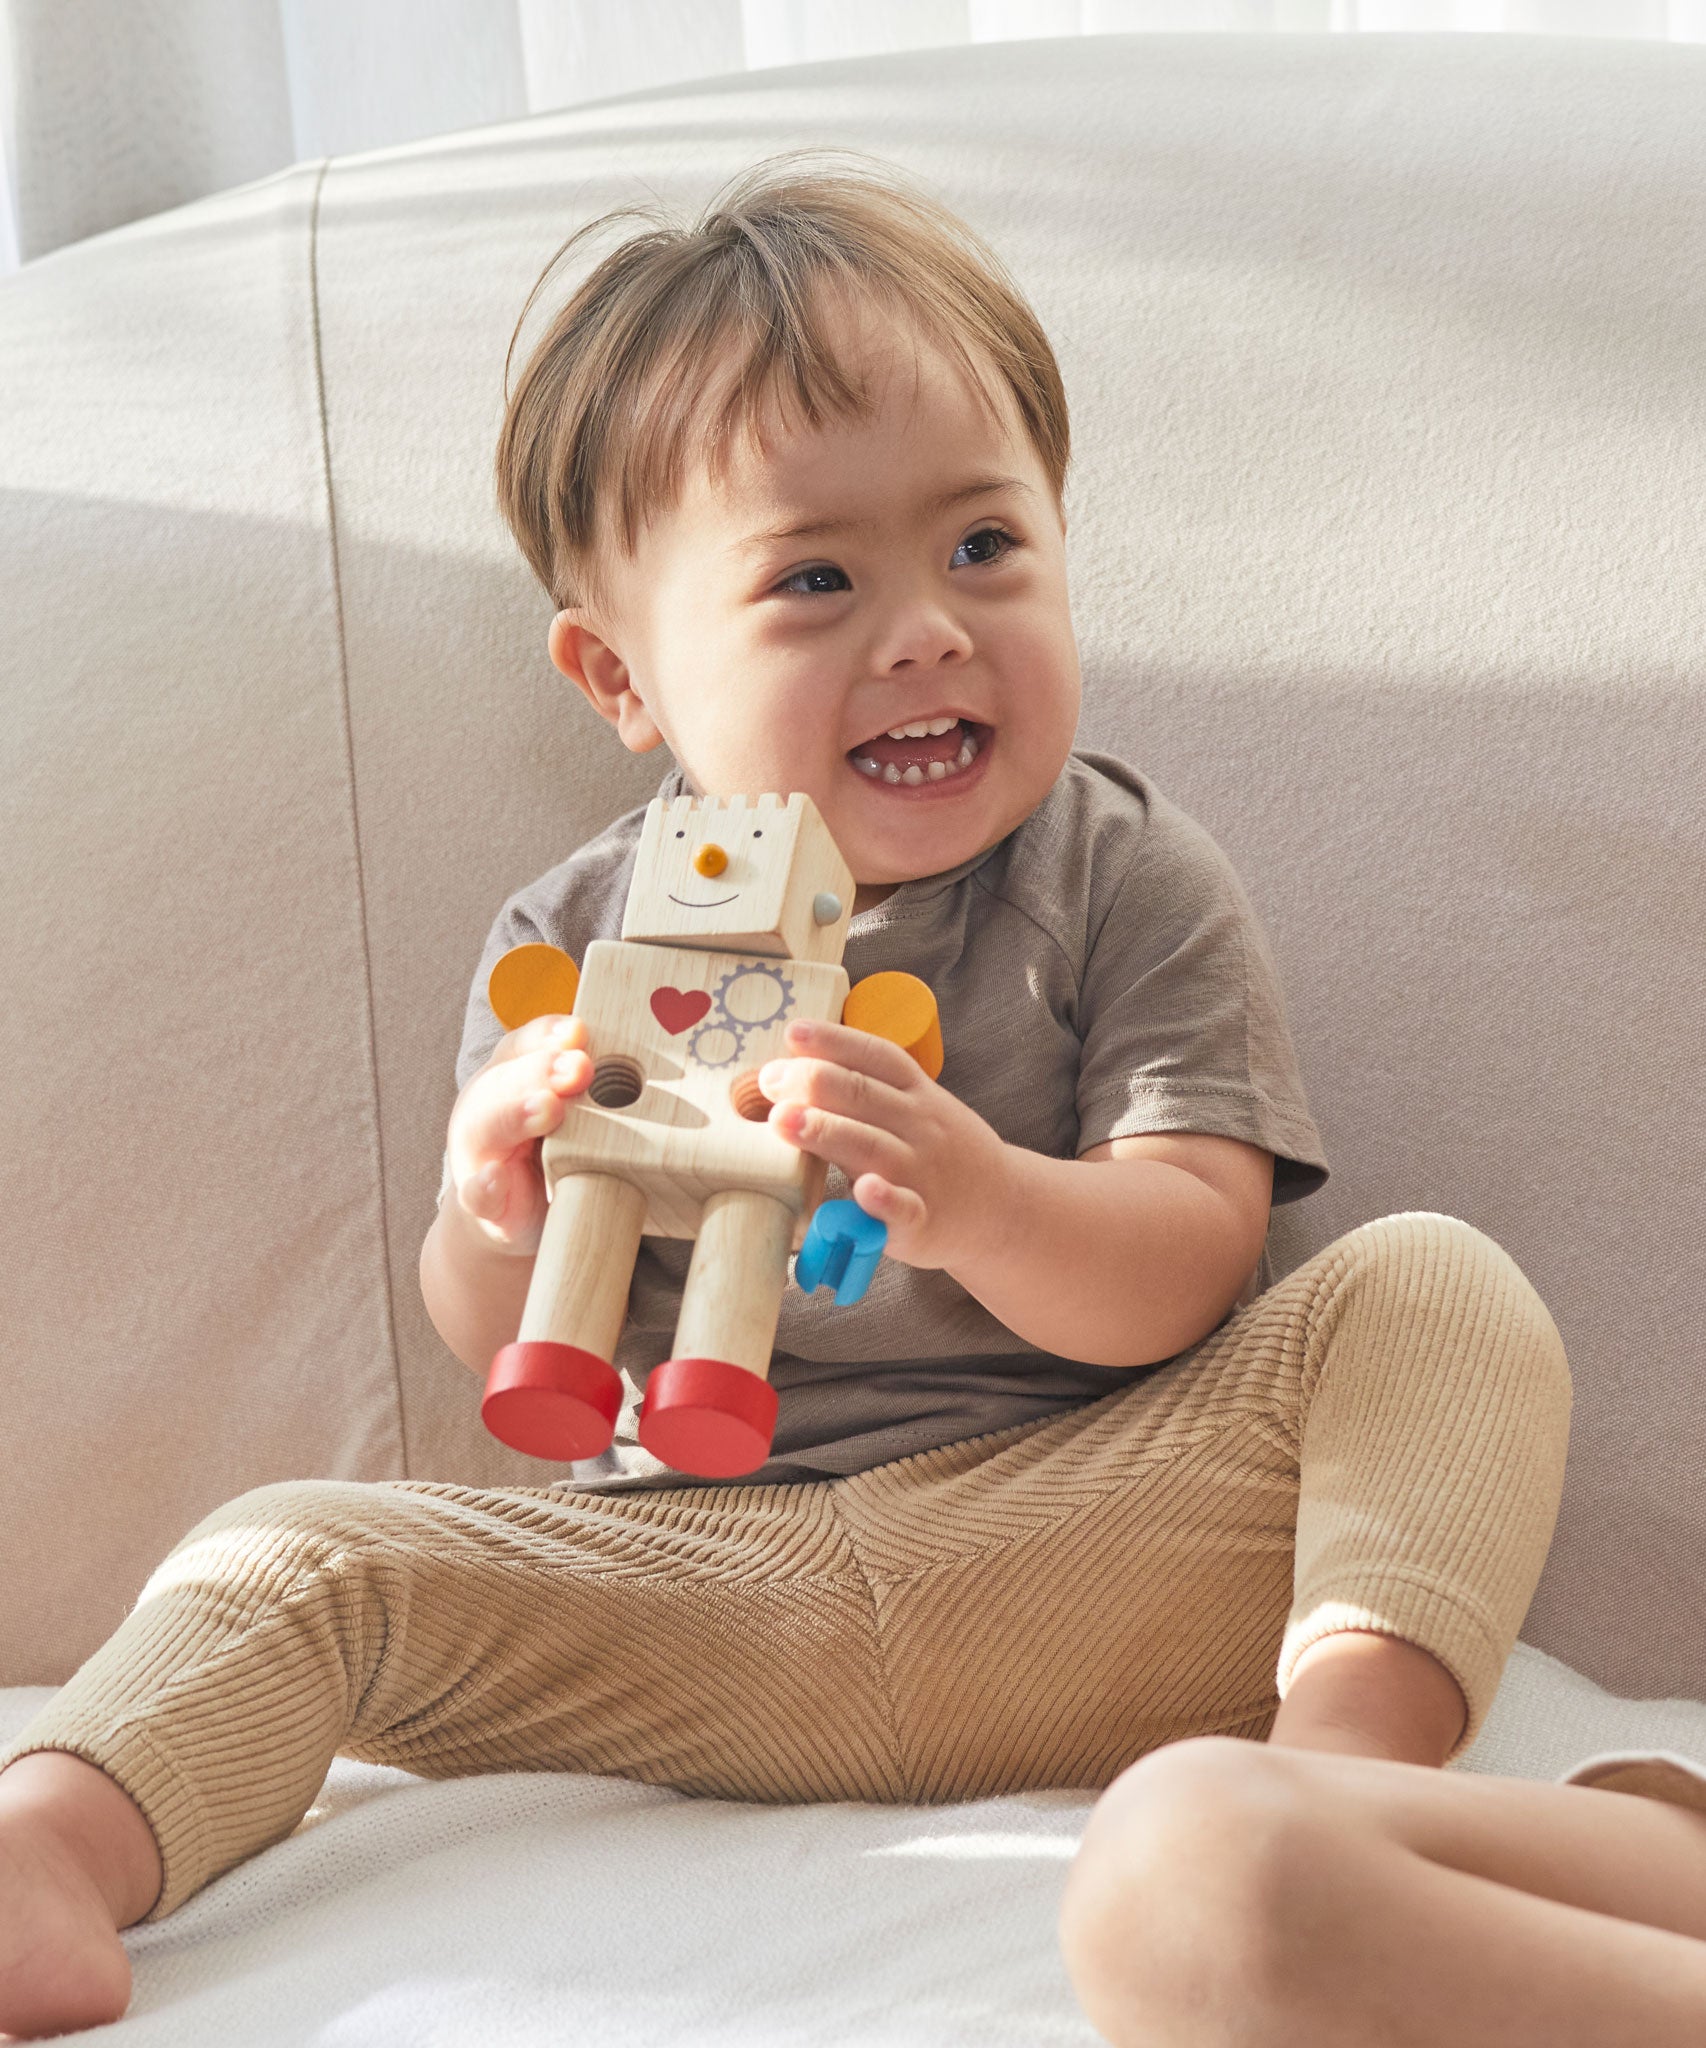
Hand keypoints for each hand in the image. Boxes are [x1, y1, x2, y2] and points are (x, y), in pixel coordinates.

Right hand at [445, 1013, 592, 1255]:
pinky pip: (476, 1196)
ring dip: (517, 1114)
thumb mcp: (581, 1116)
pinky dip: (484, 1187)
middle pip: (507, 1079)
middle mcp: (490, 1106)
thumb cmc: (557, 1152)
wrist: (519, 1217)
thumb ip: (602, 1090)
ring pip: (487, 1128)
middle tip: (579, 1067)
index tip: (579, 1032)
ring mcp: (480, 1156)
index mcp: (514, 1075)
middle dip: (542, 1071)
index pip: (527, 1044)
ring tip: (548, 1107)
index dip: (550, 1035)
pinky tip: (495, 1177)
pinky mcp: (484, 1206)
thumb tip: (656, 1068)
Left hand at [758, 1017, 1010, 1271]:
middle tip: (768, 1081)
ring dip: (826, 1129)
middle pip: (864, 1095)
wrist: (1003, 1208)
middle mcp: (920, 1126)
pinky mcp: (922, 1221)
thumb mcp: (919, 1108)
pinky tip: (864, 1190)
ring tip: (783, 1120)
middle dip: (812, 1082)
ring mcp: (922, 1173)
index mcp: (917, 1094)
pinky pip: (903, 1210)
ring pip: (871, 1146)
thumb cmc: (941, 1153)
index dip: (834, 1041)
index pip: (874, 1057)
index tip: (793, 1032)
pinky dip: (884, 1200)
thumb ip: (869, 1091)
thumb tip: (796, 1067)